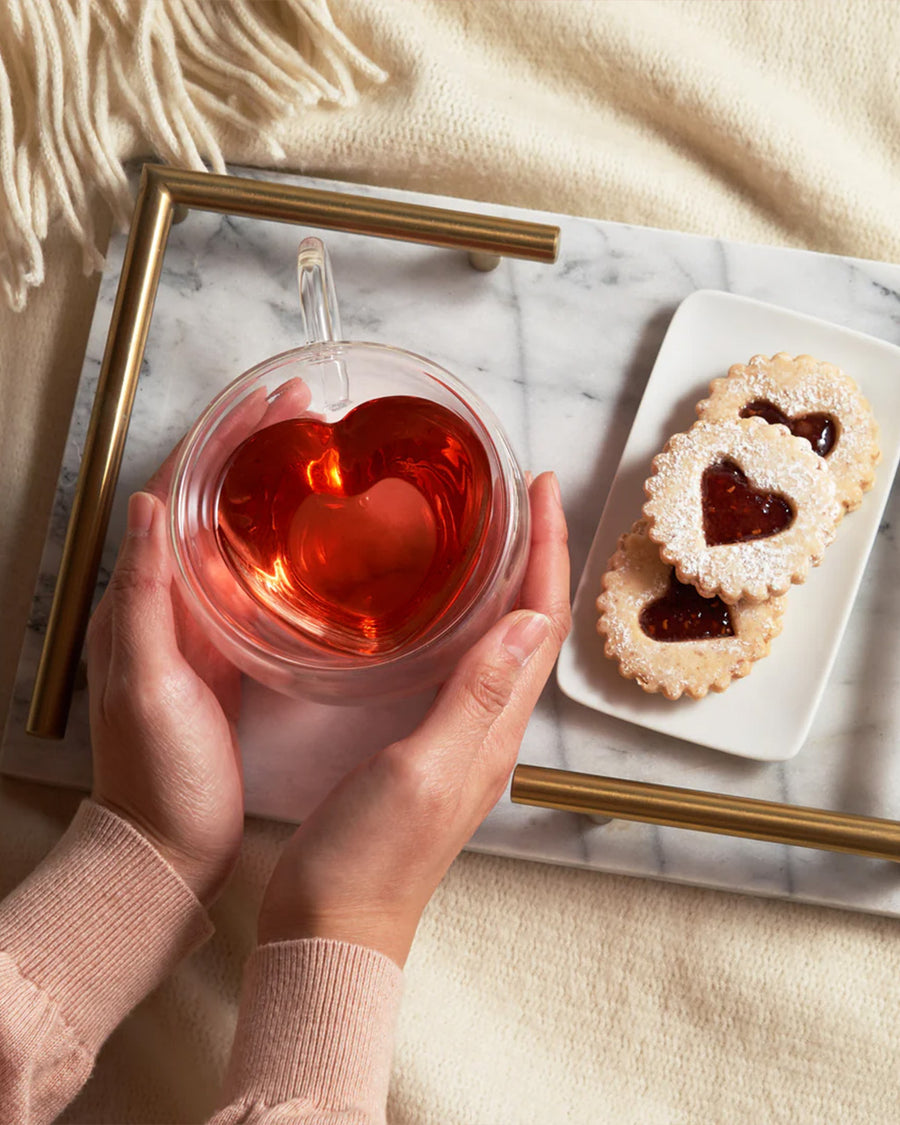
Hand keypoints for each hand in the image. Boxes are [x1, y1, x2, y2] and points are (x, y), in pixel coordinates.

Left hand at [86, 380, 312, 903]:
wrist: (165, 845)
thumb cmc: (155, 774)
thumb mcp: (147, 683)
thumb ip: (144, 598)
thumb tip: (152, 506)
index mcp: (143, 601)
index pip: (177, 495)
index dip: (218, 443)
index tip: (264, 403)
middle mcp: (166, 604)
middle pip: (209, 504)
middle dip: (250, 451)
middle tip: (301, 413)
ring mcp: (198, 629)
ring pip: (234, 537)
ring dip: (267, 491)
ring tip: (313, 458)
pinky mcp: (226, 656)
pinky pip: (252, 583)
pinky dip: (280, 547)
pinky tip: (311, 544)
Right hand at [258, 471, 569, 965]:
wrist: (336, 922)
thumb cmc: (373, 857)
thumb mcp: (424, 770)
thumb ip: (476, 697)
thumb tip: (529, 620)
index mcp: (496, 727)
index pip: (540, 622)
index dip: (548, 550)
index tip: (544, 489)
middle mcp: (491, 728)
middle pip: (533, 624)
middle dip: (540, 553)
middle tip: (528, 494)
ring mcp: (462, 738)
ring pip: (505, 642)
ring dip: (513, 581)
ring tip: (500, 531)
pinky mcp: (428, 745)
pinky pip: (469, 667)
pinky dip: (473, 620)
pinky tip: (450, 607)